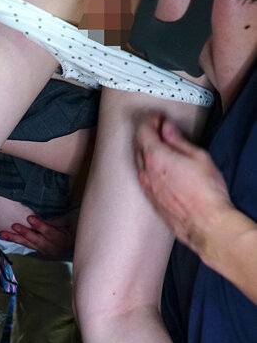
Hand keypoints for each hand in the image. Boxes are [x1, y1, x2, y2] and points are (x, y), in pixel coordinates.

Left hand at [0, 212, 75, 255]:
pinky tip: (5, 236)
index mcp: (60, 239)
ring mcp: (43, 249)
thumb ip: (57, 220)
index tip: (30, 218)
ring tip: (3, 234)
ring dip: (14, 238)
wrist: (74, 241)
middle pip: (36, 240)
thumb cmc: (71, 226)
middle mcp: (51, 247)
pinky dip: (15, 240)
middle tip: (14, 226)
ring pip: (28, 244)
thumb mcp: (68, 221)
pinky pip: (26, 245)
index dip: (40, 225)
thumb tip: (45, 214)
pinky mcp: (38, 249)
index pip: (49, 232)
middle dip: (24, 233)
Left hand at [134, 115, 231, 257]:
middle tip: (161, 129)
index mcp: (155, 157)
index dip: (150, 121)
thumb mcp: (198, 157)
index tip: (159, 118)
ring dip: (147, 152)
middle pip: (138, 146)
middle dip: (148, 134)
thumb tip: (167, 128)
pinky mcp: (150, 200)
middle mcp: (145, 172)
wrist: (205, 224)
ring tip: (162, 147)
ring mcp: (146, 188)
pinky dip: (149, 168)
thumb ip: (178, 140)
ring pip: (139, 163)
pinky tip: (161, 168)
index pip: (143, 131)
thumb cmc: (206, 191)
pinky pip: (144, 178)